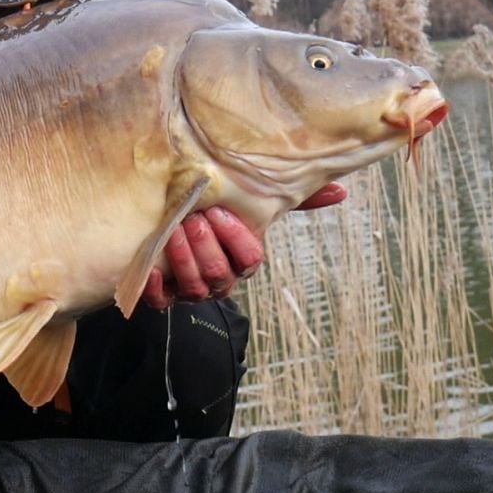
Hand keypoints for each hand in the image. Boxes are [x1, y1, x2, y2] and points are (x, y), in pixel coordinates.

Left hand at [140, 182, 346, 308]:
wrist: (165, 227)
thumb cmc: (214, 220)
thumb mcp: (248, 207)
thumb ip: (287, 200)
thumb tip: (340, 190)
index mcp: (241, 261)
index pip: (250, 259)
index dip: (236, 239)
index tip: (220, 213)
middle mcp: (219, 280)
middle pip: (221, 274)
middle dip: (207, 247)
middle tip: (194, 219)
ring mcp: (190, 290)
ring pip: (194, 288)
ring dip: (184, 260)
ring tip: (173, 231)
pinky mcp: (161, 296)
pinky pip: (159, 302)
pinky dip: (155, 288)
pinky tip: (152, 271)